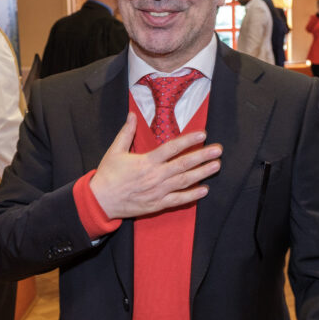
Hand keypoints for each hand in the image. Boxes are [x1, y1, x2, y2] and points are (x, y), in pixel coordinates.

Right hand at [89, 113, 221, 219]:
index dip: (188, 141)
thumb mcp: (115, 151)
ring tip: (216, 165)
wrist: (100, 201)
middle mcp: (155, 176)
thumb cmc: (108, 175)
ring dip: (202, 173)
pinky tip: (204, 190)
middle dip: (202, 156)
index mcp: (146, 161)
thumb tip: (132, 114)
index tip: (202, 134)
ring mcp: (158, 192)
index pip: (172, 148)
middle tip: (218, 150)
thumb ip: (126, 132)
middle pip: (183, 164)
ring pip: (184, 181)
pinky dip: (192, 195)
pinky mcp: (157, 204)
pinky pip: (178, 200)